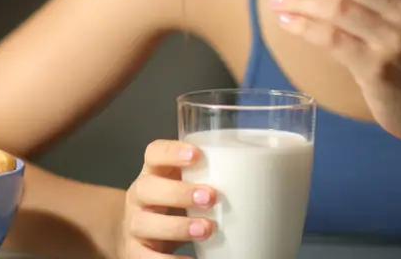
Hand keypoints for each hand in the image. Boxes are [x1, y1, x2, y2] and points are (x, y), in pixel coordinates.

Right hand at [116, 140, 216, 257]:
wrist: (139, 234)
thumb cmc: (174, 206)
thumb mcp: (185, 187)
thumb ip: (209, 179)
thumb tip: (266, 181)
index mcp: (154, 173)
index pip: (154, 153)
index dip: (171, 152)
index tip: (196, 155)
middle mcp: (139, 196)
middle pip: (147, 188)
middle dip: (178, 192)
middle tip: (211, 197)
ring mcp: (134, 224)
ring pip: (143, 223)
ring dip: (177, 227)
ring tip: (206, 230)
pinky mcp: (135, 251)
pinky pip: (145, 257)